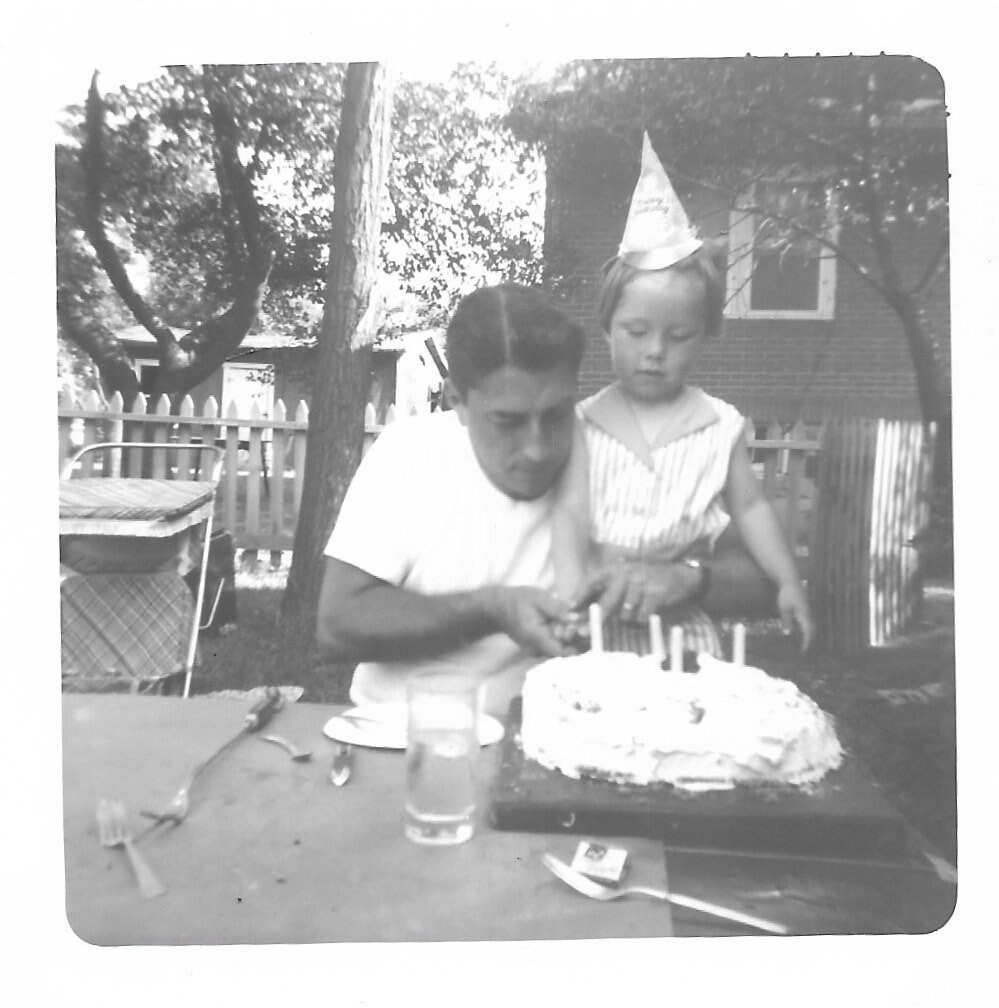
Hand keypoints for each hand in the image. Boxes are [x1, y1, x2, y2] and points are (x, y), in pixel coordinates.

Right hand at [483, 586, 572, 657]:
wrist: (499, 609)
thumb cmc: (518, 600)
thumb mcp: (538, 598)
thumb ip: (557, 608)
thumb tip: (575, 617)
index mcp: (535, 638)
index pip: (562, 651)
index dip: (578, 644)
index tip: (586, 630)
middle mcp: (537, 649)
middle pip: (566, 649)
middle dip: (577, 635)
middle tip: (581, 618)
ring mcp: (538, 650)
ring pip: (563, 646)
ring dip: (571, 633)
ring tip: (568, 616)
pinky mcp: (540, 648)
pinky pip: (557, 644)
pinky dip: (564, 633)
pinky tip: (561, 620)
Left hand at [570, 560, 698, 623]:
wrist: (680, 576)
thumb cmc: (645, 580)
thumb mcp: (624, 579)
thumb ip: (604, 591)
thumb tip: (579, 610)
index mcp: (614, 569)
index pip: (591, 580)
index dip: (579, 595)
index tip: (569, 609)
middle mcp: (625, 574)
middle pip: (606, 601)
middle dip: (594, 619)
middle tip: (582, 632)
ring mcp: (641, 583)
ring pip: (625, 613)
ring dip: (628, 619)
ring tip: (636, 612)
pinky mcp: (656, 594)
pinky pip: (642, 617)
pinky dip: (643, 621)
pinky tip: (648, 613)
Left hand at [776, 581, 813, 651]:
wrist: (790, 580)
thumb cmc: (786, 594)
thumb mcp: (784, 608)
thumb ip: (786, 620)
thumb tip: (787, 634)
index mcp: (804, 615)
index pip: (808, 632)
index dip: (807, 642)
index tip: (803, 650)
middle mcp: (808, 613)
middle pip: (812, 629)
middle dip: (809, 639)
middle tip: (804, 648)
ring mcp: (808, 610)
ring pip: (811, 624)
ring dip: (809, 633)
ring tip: (804, 642)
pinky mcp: (805, 607)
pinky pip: (808, 620)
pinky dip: (807, 627)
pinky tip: (802, 630)